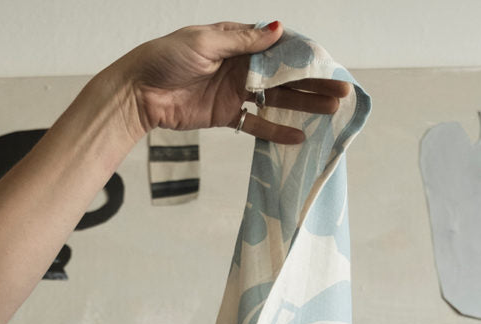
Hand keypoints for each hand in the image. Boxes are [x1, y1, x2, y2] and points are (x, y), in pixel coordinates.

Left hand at [110, 21, 350, 144]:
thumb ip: (243, 41)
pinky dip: (275, 131)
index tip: (329, 64)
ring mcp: (235, 91)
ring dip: (303, 105)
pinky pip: (255, 124)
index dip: (305, 56)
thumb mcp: (205, 42)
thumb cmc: (166, 57)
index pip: (280, 47)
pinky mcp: (225, 116)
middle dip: (313, 82)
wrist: (138, 91)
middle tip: (341, 91)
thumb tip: (279, 29)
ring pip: (276, 99)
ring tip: (330, 111)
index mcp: (237, 41)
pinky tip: (298, 136)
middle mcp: (241, 65)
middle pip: (285, 75)